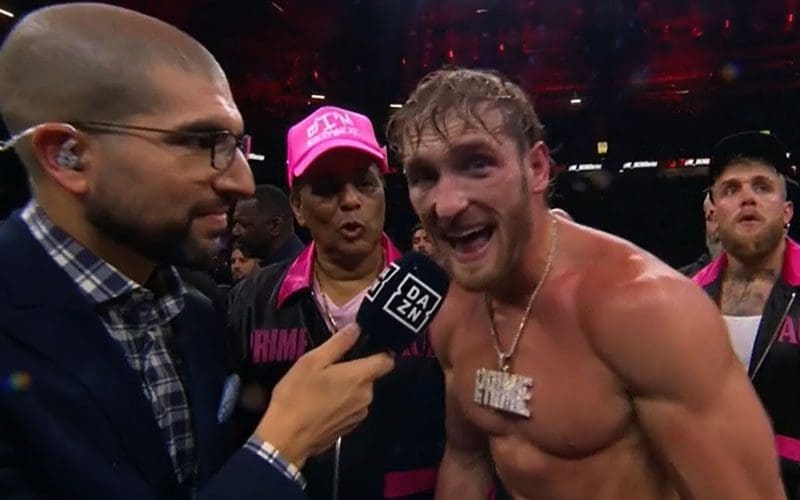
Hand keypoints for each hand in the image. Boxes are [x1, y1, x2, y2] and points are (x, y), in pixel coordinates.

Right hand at [253, 324, 393, 466]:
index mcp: (361, 377)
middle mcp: (366, 396)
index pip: (387, 360)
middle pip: (370, 376)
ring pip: (360, 393)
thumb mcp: (312, 361)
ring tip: (323, 387)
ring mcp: (359, 415)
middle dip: (356, 370)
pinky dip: (342, 403)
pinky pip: (352, 408)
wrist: (286, 439)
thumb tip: (358, 328)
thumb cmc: (297, 395)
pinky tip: (322, 405)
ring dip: (348, 387)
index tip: (366, 346)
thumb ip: (339, 343)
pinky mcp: (349, 429)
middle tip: (330, 367)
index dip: (381, 351)